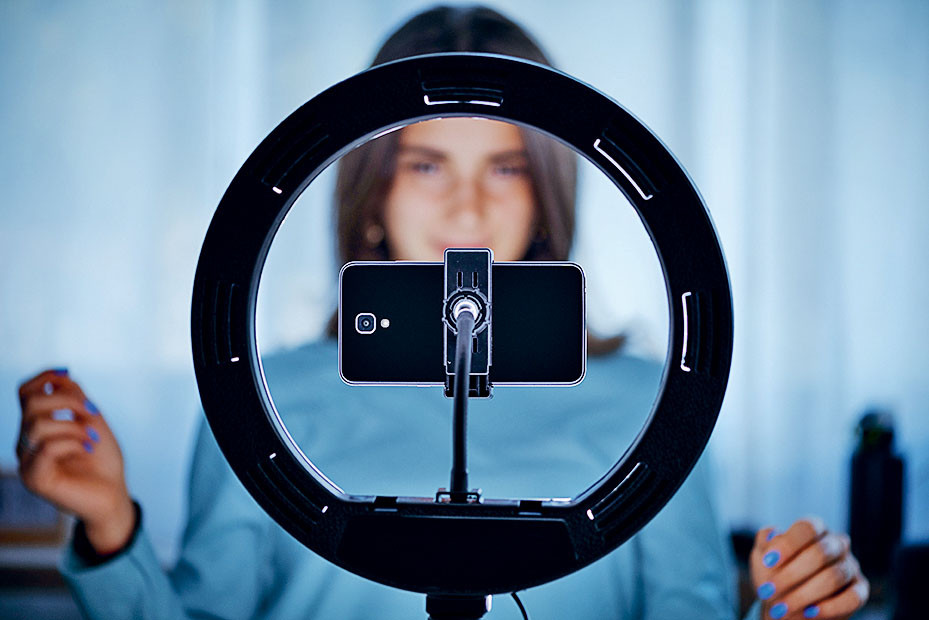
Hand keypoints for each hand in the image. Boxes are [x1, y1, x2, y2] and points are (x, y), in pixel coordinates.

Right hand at [16, 369, 134, 553]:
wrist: (114, 493)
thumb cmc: (102, 459)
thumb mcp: (92, 420)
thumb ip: (75, 398)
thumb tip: (59, 376)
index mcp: (38, 427)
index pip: (25, 394)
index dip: (42, 378)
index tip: (66, 374)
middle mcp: (27, 443)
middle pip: (31, 404)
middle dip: (66, 400)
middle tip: (93, 412)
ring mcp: (28, 462)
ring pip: (37, 425)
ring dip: (73, 426)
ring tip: (92, 437)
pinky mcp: (34, 479)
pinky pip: (46, 448)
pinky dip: (72, 443)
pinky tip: (86, 450)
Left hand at [751, 517, 868, 618]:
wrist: (786, 606)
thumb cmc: (774, 576)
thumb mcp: (763, 559)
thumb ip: (765, 544)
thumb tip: (771, 536)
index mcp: (814, 529)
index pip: (807, 527)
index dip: (788, 544)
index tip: (768, 561)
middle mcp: (836, 543)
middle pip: (820, 553)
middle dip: (791, 575)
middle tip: (769, 591)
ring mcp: (850, 566)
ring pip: (833, 577)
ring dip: (803, 594)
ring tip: (781, 608)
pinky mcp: (859, 590)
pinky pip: (852, 598)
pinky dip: (829, 608)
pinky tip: (809, 613)